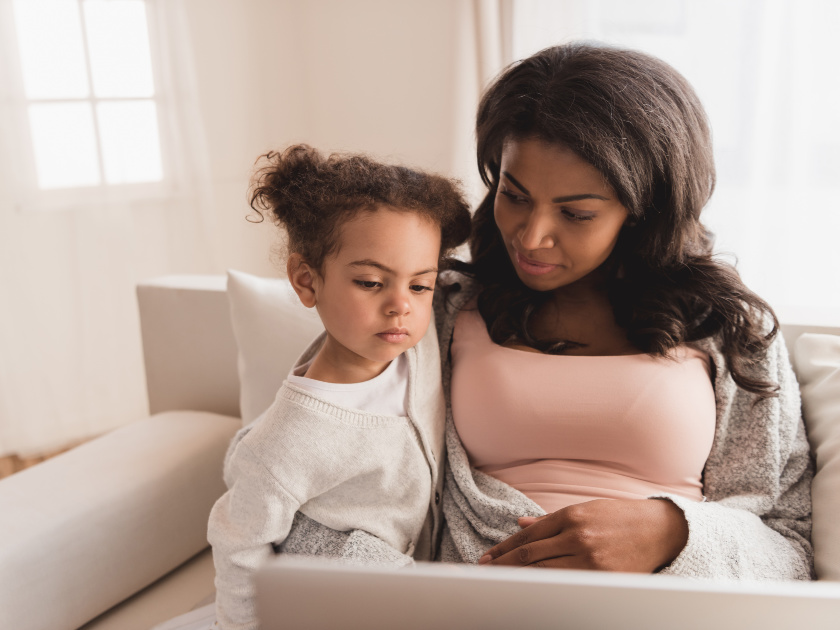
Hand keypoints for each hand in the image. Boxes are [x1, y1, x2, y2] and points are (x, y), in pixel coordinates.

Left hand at [477, 498, 687, 572]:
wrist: (661, 530)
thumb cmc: (620, 517)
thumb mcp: (584, 509)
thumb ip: (550, 520)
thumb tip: (521, 524)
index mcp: (571, 516)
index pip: (527, 536)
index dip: (503, 549)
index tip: (486, 558)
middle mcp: (577, 536)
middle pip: (530, 556)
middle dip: (503, 566)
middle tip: (484, 573)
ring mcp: (590, 559)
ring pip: (543, 573)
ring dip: (518, 579)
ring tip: (500, 584)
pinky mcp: (602, 577)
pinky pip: (567, 584)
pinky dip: (546, 588)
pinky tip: (532, 591)